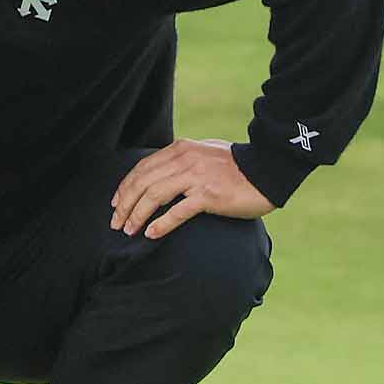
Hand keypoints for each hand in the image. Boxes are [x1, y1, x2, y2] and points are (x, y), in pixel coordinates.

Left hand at [110, 138, 274, 239]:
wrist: (268, 170)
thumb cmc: (238, 166)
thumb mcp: (205, 154)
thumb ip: (183, 160)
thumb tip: (162, 174)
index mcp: (181, 149)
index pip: (142, 168)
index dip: (124, 187)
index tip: (116, 204)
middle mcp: (185, 160)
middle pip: (143, 182)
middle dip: (125, 205)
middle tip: (116, 223)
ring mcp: (196, 177)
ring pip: (154, 196)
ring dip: (137, 215)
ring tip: (129, 230)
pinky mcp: (208, 196)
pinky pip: (178, 211)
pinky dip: (161, 223)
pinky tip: (151, 234)